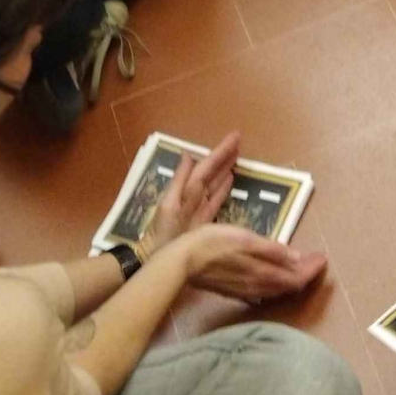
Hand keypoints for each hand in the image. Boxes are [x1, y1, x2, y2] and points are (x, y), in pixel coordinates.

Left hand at [146, 132, 241, 252]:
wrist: (157, 257)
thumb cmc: (162, 232)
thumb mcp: (170, 205)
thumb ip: (179, 181)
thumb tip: (187, 154)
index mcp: (186, 189)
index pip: (205, 165)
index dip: (219, 152)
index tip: (234, 137)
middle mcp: (194, 194)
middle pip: (211, 171)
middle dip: (224, 155)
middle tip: (238, 140)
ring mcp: (200, 206)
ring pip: (215, 182)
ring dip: (225, 168)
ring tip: (237, 154)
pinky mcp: (205, 219)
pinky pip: (216, 199)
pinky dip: (224, 188)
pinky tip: (232, 178)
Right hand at [177, 224, 327, 300]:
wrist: (182, 260)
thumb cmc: (214, 242)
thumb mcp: (245, 238)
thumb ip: (271, 250)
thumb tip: (297, 258)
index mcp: (263, 273)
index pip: (296, 277)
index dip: (312, 269)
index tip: (323, 257)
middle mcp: (257, 287)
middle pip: (288, 285)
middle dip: (306, 273)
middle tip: (317, 260)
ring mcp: (245, 291)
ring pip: (276, 289)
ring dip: (291, 279)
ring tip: (301, 267)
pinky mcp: (234, 290)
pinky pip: (263, 291)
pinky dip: (275, 284)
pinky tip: (274, 278)